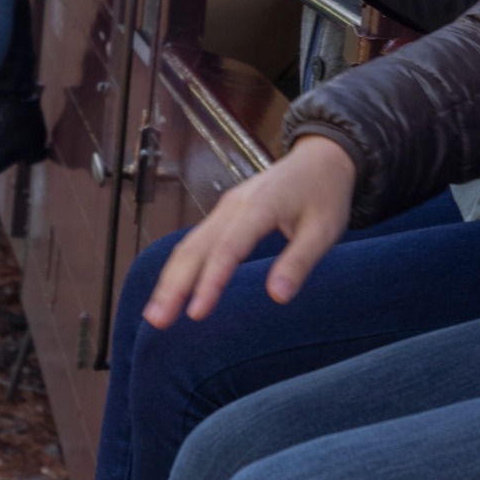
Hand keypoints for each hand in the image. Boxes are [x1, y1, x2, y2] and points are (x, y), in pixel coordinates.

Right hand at [147, 136, 356, 325]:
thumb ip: (299, 262)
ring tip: (154, 314)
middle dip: (174, 285)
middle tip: (157, 320)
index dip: (210, 281)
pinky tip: (171, 290)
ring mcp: (225, 209)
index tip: (195, 313)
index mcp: (260, 206)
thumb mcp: (324, 230)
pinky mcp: (223, 215)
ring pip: (188, 245)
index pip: (228, 248)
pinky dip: (179, 268)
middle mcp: (233, 206)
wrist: (321, 159)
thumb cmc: (325, 195)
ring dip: (170, 280)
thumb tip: (277, 297)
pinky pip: (195, 242)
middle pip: (195, 247)